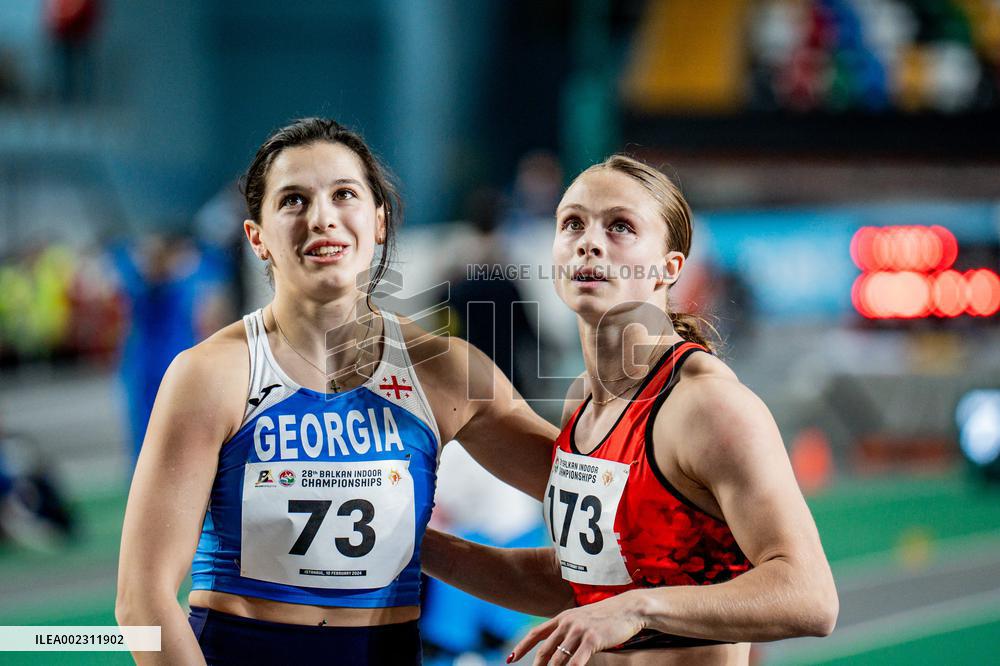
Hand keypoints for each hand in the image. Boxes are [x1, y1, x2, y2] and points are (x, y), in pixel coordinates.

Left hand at [510, 591, 645, 664]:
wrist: (627, 608)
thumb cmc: (607, 616)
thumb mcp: (582, 618)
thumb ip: (568, 628)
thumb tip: (558, 645)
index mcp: (563, 618)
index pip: (536, 634)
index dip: (522, 647)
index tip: (511, 658)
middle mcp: (567, 623)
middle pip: (545, 650)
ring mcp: (579, 631)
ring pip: (559, 658)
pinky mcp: (592, 639)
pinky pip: (576, 662)